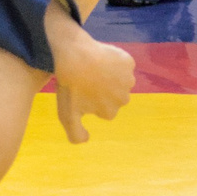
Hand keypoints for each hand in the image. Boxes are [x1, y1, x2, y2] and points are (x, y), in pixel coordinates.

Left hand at [49, 15, 133, 144]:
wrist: (75, 55)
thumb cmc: (70, 86)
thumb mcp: (66, 115)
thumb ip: (75, 134)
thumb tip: (87, 140)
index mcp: (110, 112)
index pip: (105, 108)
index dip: (93, 99)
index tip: (83, 90)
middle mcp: (124, 99)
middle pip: (115, 95)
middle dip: (105, 89)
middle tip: (88, 79)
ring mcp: (128, 80)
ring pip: (121, 80)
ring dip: (112, 76)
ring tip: (95, 69)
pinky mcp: (129, 63)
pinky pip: (124, 65)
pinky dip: (116, 62)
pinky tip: (102, 60)